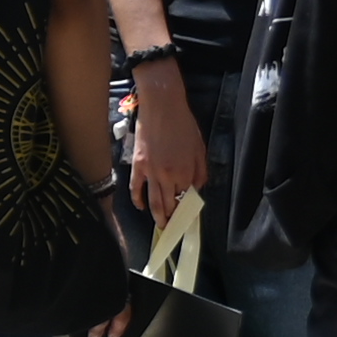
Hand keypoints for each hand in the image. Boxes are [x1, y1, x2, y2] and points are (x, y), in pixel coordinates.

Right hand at [125, 60, 214, 221]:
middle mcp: (168, 176)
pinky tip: (142, 207)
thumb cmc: (184, 125)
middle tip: (174, 229)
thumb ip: (200, 172)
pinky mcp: (138, 166)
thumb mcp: (200, 148)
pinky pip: (136, 188)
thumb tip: (196, 189)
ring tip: (161, 226)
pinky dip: (138, 200)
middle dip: (172, 219)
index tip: (187, 221)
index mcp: (186, 172)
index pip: (186, 200)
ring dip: (158, 216)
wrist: (162, 107)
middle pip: (169, 204)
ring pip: (153, 201)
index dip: (187, 212)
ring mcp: (151, 173)